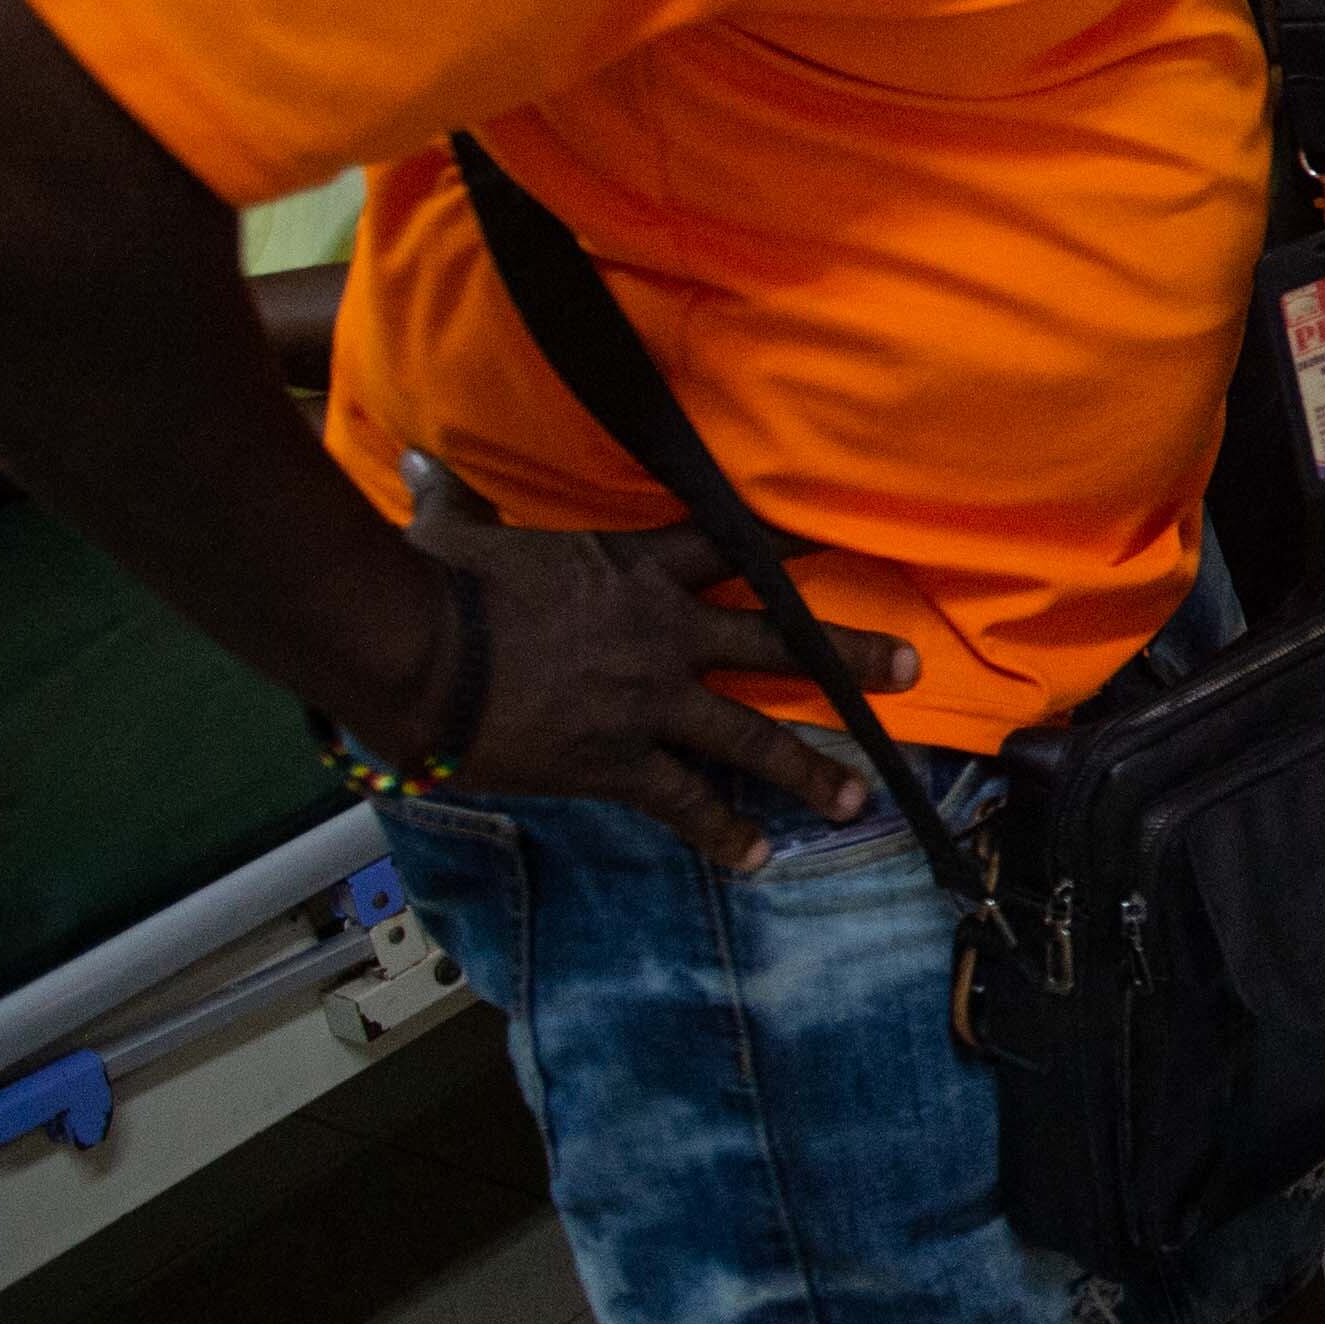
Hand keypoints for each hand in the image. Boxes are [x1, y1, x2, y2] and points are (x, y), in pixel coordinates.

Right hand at [400, 454, 927, 871]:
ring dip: (809, 767)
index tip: (853, 537)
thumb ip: (456, 499)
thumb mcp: (455, 529)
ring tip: (857, 797)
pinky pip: (685, 802)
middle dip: (848, 657)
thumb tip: (414, 464)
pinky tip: (757, 858)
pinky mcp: (617, 761)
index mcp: (636, 567)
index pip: (736, 542)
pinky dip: (721, 831)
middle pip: (779, 641)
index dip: (795, 540)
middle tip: (910, 669)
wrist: (415, 650)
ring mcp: (650, 700)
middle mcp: (666, 632)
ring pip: (753, 734)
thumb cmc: (434, 581)